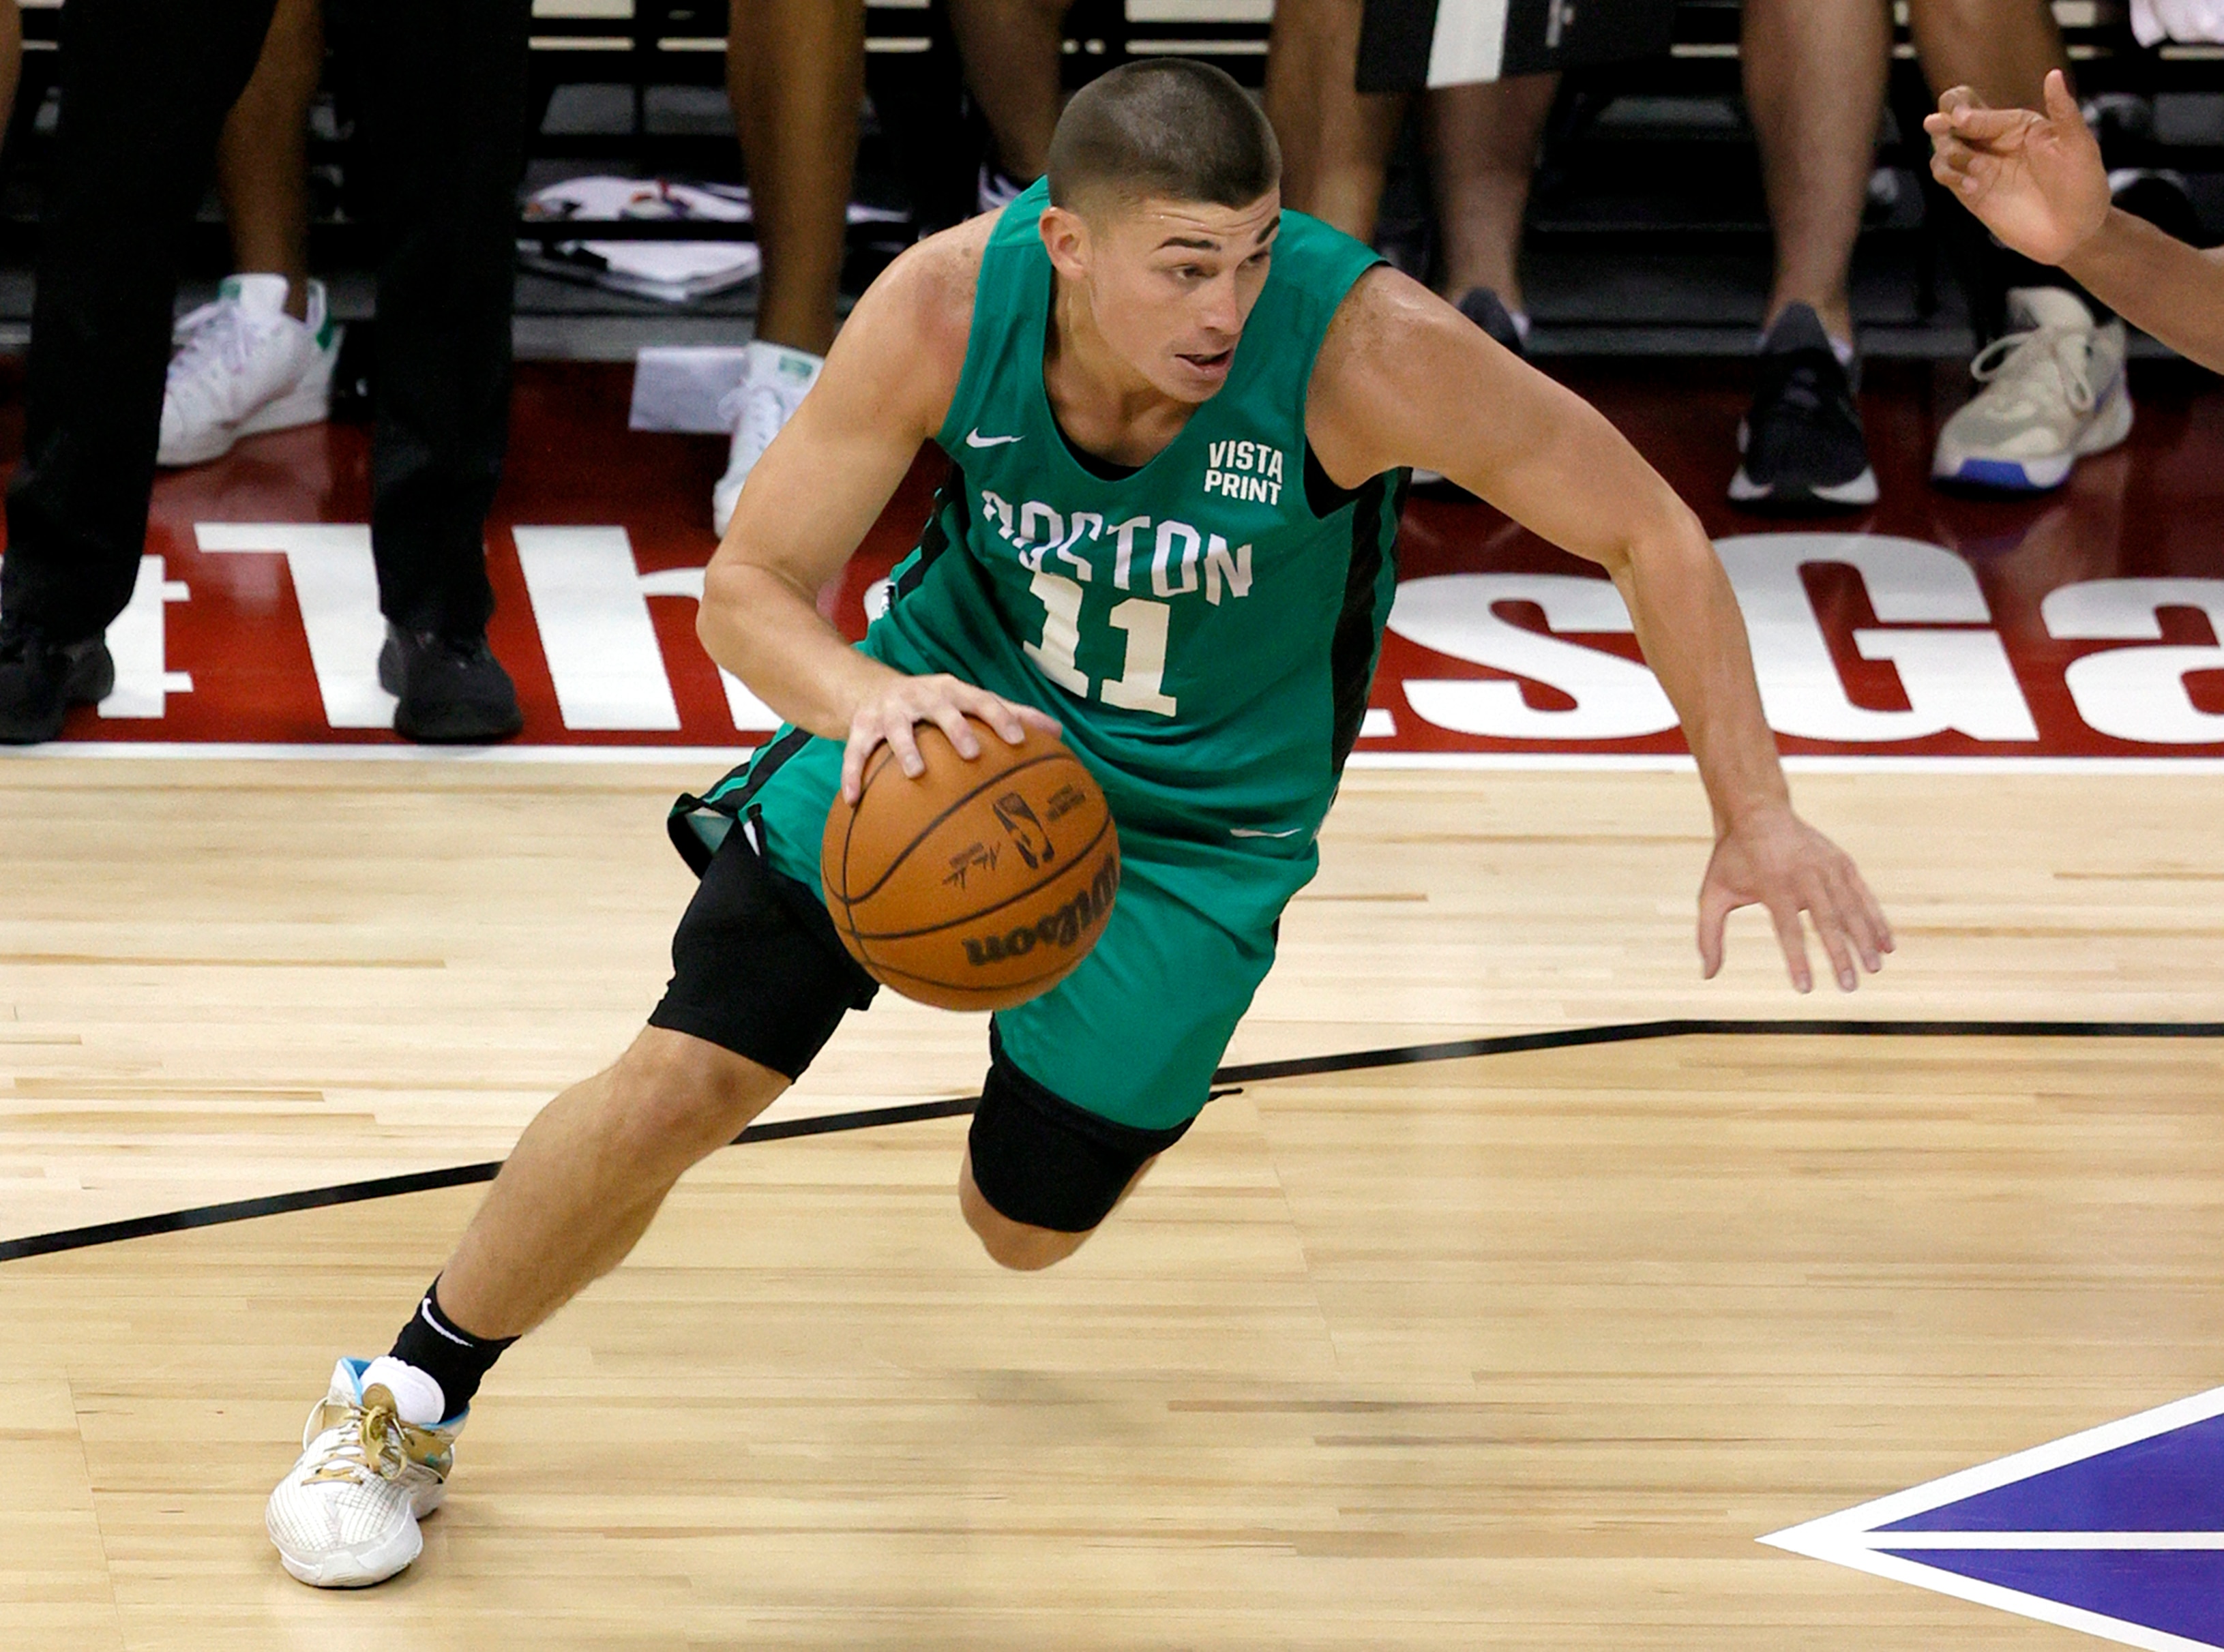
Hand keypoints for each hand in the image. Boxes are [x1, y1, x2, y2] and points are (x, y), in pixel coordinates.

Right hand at [840, 672, 1062, 801]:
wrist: (871, 689)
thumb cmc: (935, 704)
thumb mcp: (968, 702)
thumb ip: (1011, 715)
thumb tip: (1059, 732)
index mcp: (952, 691)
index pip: (981, 700)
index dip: (1001, 717)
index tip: (1019, 741)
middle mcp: (921, 696)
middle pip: (941, 708)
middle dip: (956, 728)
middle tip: (972, 753)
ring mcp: (890, 712)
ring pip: (897, 729)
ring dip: (905, 749)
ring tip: (914, 774)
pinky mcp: (861, 727)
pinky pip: (856, 753)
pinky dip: (853, 775)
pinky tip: (854, 802)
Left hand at [1697, 806, 1892, 993]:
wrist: (1757, 812)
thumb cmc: (1733, 860)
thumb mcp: (1712, 893)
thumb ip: (1708, 935)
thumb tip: (1707, 975)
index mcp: (1773, 884)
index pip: (1788, 929)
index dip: (1797, 960)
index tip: (1805, 989)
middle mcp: (1804, 874)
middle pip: (1827, 920)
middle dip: (1840, 955)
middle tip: (1849, 987)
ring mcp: (1827, 866)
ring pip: (1851, 907)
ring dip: (1865, 939)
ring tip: (1874, 969)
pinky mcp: (1842, 862)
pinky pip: (1864, 894)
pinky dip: (1877, 919)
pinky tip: (1887, 944)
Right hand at [1924, 71, 2109, 265]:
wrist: (2076, 231)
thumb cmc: (2084, 185)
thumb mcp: (2078, 144)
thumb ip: (2063, 111)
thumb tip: (2053, 74)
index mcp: (2017, 125)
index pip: (1981, 110)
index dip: (1966, 110)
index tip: (1962, 119)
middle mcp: (1994, 143)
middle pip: (1953, 122)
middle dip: (1942, 121)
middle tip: (1935, 124)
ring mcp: (1981, 169)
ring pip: (1944, 149)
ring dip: (1946, 152)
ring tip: (1967, 165)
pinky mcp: (1972, 195)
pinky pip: (1947, 177)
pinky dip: (1949, 177)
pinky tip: (1971, 187)